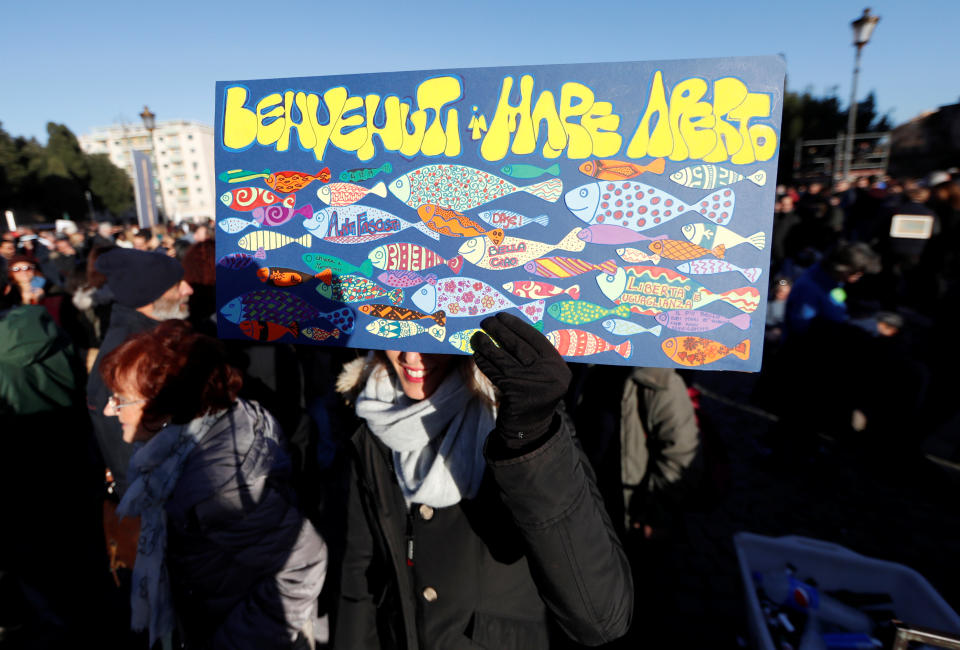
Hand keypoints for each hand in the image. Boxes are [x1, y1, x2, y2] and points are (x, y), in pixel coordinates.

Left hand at [471, 312, 570, 444]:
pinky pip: (495, 372)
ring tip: (476, 336)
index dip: (517, 325)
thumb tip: (510, 328)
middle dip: (500, 331)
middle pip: (519, 346)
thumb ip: (535, 355)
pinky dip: (483, 361)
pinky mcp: (515, 393)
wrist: (529, 427)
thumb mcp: (543, 374)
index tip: (503, 316)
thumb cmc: (533, 393)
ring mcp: (532, 384)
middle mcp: (549, 374)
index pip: (536, 338)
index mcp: (558, 365)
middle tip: (486, 321)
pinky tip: (476, 354)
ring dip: (487, 345)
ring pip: (503, 358)